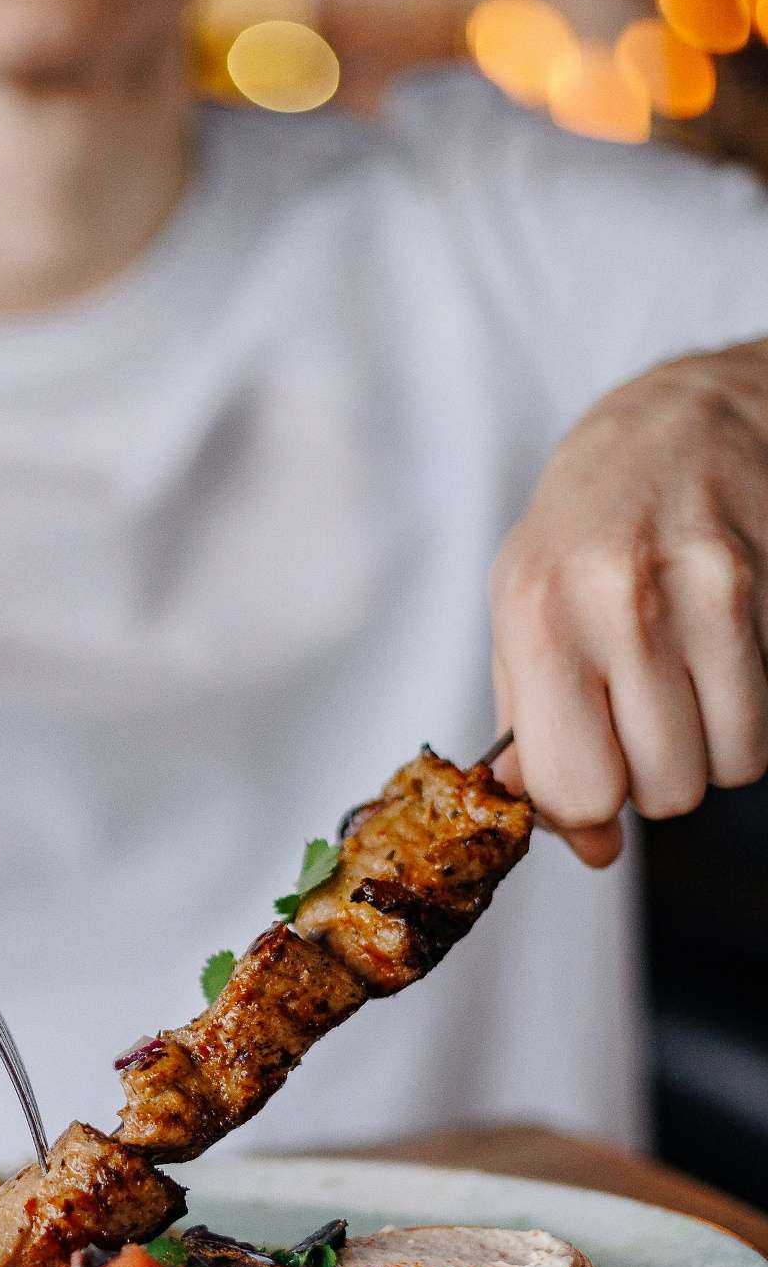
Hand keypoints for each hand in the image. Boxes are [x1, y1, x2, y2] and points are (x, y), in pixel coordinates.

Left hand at [491, 344, 767, 865]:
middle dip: (650, 779)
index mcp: (537, 613)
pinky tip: (722, 661)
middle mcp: (619, 601)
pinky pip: (767, 726)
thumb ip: (532, 734)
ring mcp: (707, 591)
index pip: (575, 787)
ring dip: (705, 752)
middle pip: (661, 790)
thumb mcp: (522, 614)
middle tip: (638, 720)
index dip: (586, 814)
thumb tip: (584, 843)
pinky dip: (746, 719)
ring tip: (681, 686)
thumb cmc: (585, 533)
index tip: (592, 791)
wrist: (680, 423)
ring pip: (727, 767)